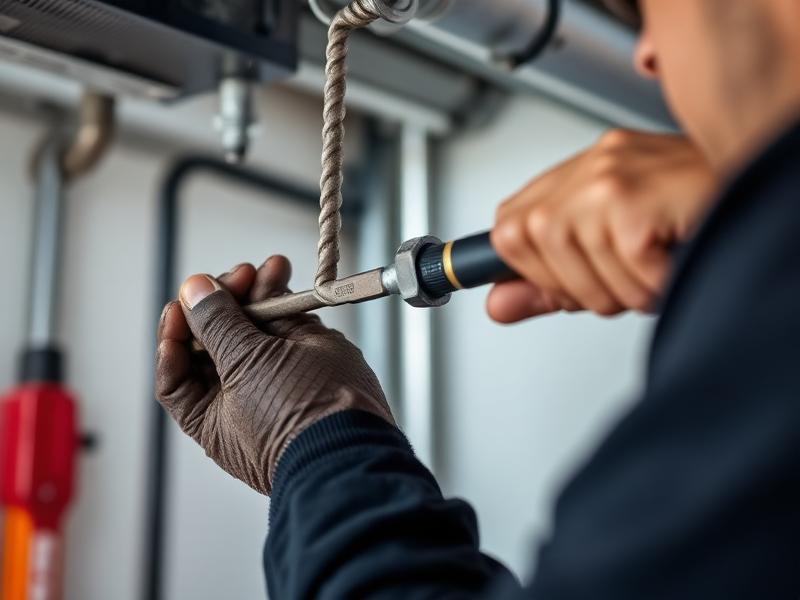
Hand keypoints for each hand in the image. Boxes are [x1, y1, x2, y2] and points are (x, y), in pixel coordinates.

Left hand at [155, 256, 393, 494]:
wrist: (358, 441)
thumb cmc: (294, 422)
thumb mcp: (246, 368)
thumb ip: (218, 325)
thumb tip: (193, 291)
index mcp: (213, 416)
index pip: (177, 372)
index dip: (176, 335)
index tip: (184, 304)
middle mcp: (242, 396)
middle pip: (217, 340)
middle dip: (223, 302)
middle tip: (237, 277)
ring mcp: (278, 376)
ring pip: (254, 326)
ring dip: (257, 291)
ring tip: (269, 268)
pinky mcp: (308, 361)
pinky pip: (287, 324)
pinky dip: (282, 297)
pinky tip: (281, 274)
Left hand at [488, 130, 716, 322]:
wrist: (762, 185)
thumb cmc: (692, 213)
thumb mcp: (607, 253)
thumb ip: (547, 282)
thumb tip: (497, 305)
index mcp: (578, 175)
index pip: (507, 230)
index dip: (534, 269)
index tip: (561, 280)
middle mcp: (590, 168)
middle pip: (532, 253)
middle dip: (582, 287)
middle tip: (628, 271)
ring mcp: (608, 180)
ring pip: (581, 278)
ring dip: (626, 293)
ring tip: (655, 264)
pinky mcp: (633, 204)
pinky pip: (627, 282)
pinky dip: (656, 290)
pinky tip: (673, 261)